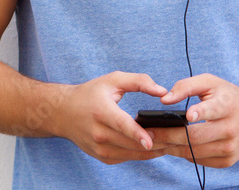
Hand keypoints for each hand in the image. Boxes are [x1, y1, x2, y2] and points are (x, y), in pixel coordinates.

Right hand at [55, 71, 169, 164]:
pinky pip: (127, 158)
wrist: (63, 113)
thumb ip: (138, 82)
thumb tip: (162, 90)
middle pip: (131, 143)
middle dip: (155, 142)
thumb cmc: (90, 94)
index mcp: (101, 112)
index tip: (151, 140)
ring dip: (151, 150)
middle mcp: (98, 133)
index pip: (121, 125)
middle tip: (175, 138)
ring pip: (131, 154)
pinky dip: (140, 154)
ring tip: (170, 143)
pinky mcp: (102, 157)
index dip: (137, 134)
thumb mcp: (112, 80)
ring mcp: (99, 148)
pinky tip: (153, 147)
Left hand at [145, 74, 238, 168]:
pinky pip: (200, 160)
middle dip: (169, 135)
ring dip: (172, 147)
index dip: (200, 113)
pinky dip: (184, 154)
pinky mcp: (228, 160)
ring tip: (154, 141)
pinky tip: (172, 147)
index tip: (188, 115)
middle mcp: (230, 129)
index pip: (212, 110)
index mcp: (226, 105)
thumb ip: (185, 86)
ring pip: (195, 152)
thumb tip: (164, 100)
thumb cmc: (227, 96)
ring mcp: (230, 148)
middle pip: (196, 136)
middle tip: (148, 132)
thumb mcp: (210, 82)